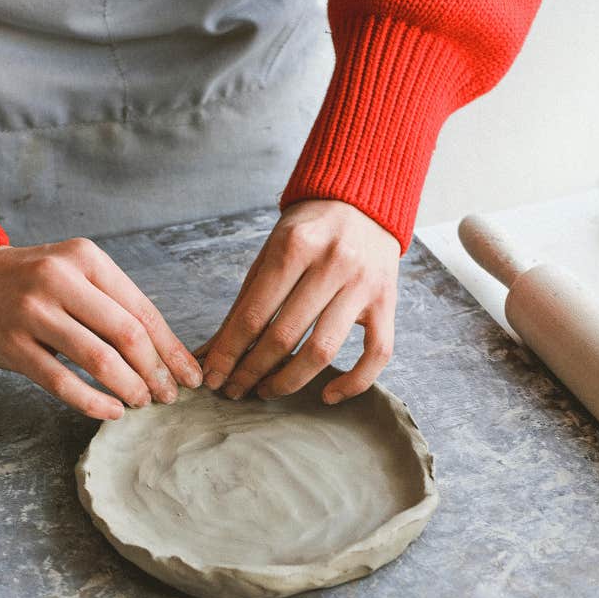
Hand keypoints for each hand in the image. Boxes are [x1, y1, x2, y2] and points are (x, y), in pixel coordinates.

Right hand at [0, 239, 201, 418]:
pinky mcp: (11, 344)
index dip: (171, 350)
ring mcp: (33, 312)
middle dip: (156, 372)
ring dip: (129, 388)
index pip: (142, 310)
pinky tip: (110, 412)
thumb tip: (164, 351)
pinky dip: (93, 402)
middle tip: (168, 396)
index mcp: (85, 258)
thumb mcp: (72, 273)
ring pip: (98, 359)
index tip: (191, 377)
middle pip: (127, 334)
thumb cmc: (27, 283)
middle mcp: (60, 279)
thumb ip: (111, 302)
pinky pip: (61, 382)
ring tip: (141, 403)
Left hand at [199, 200, 400, 404]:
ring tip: (268, 391)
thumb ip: (244, 304)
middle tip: (236, 389)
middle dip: (252, 371)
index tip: (214, 378)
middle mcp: (333, 263)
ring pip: (323, 351)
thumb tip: (210, 354)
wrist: (362, 201)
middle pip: (284, 336)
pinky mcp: (387, 303)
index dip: (229, 353)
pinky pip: (376, 355)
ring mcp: (363, 285)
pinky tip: (327, 396)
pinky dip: (353, 383)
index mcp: (295, 246)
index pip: (254, 314)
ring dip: (290, 381)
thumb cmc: (309, 232)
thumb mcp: (270, 254)